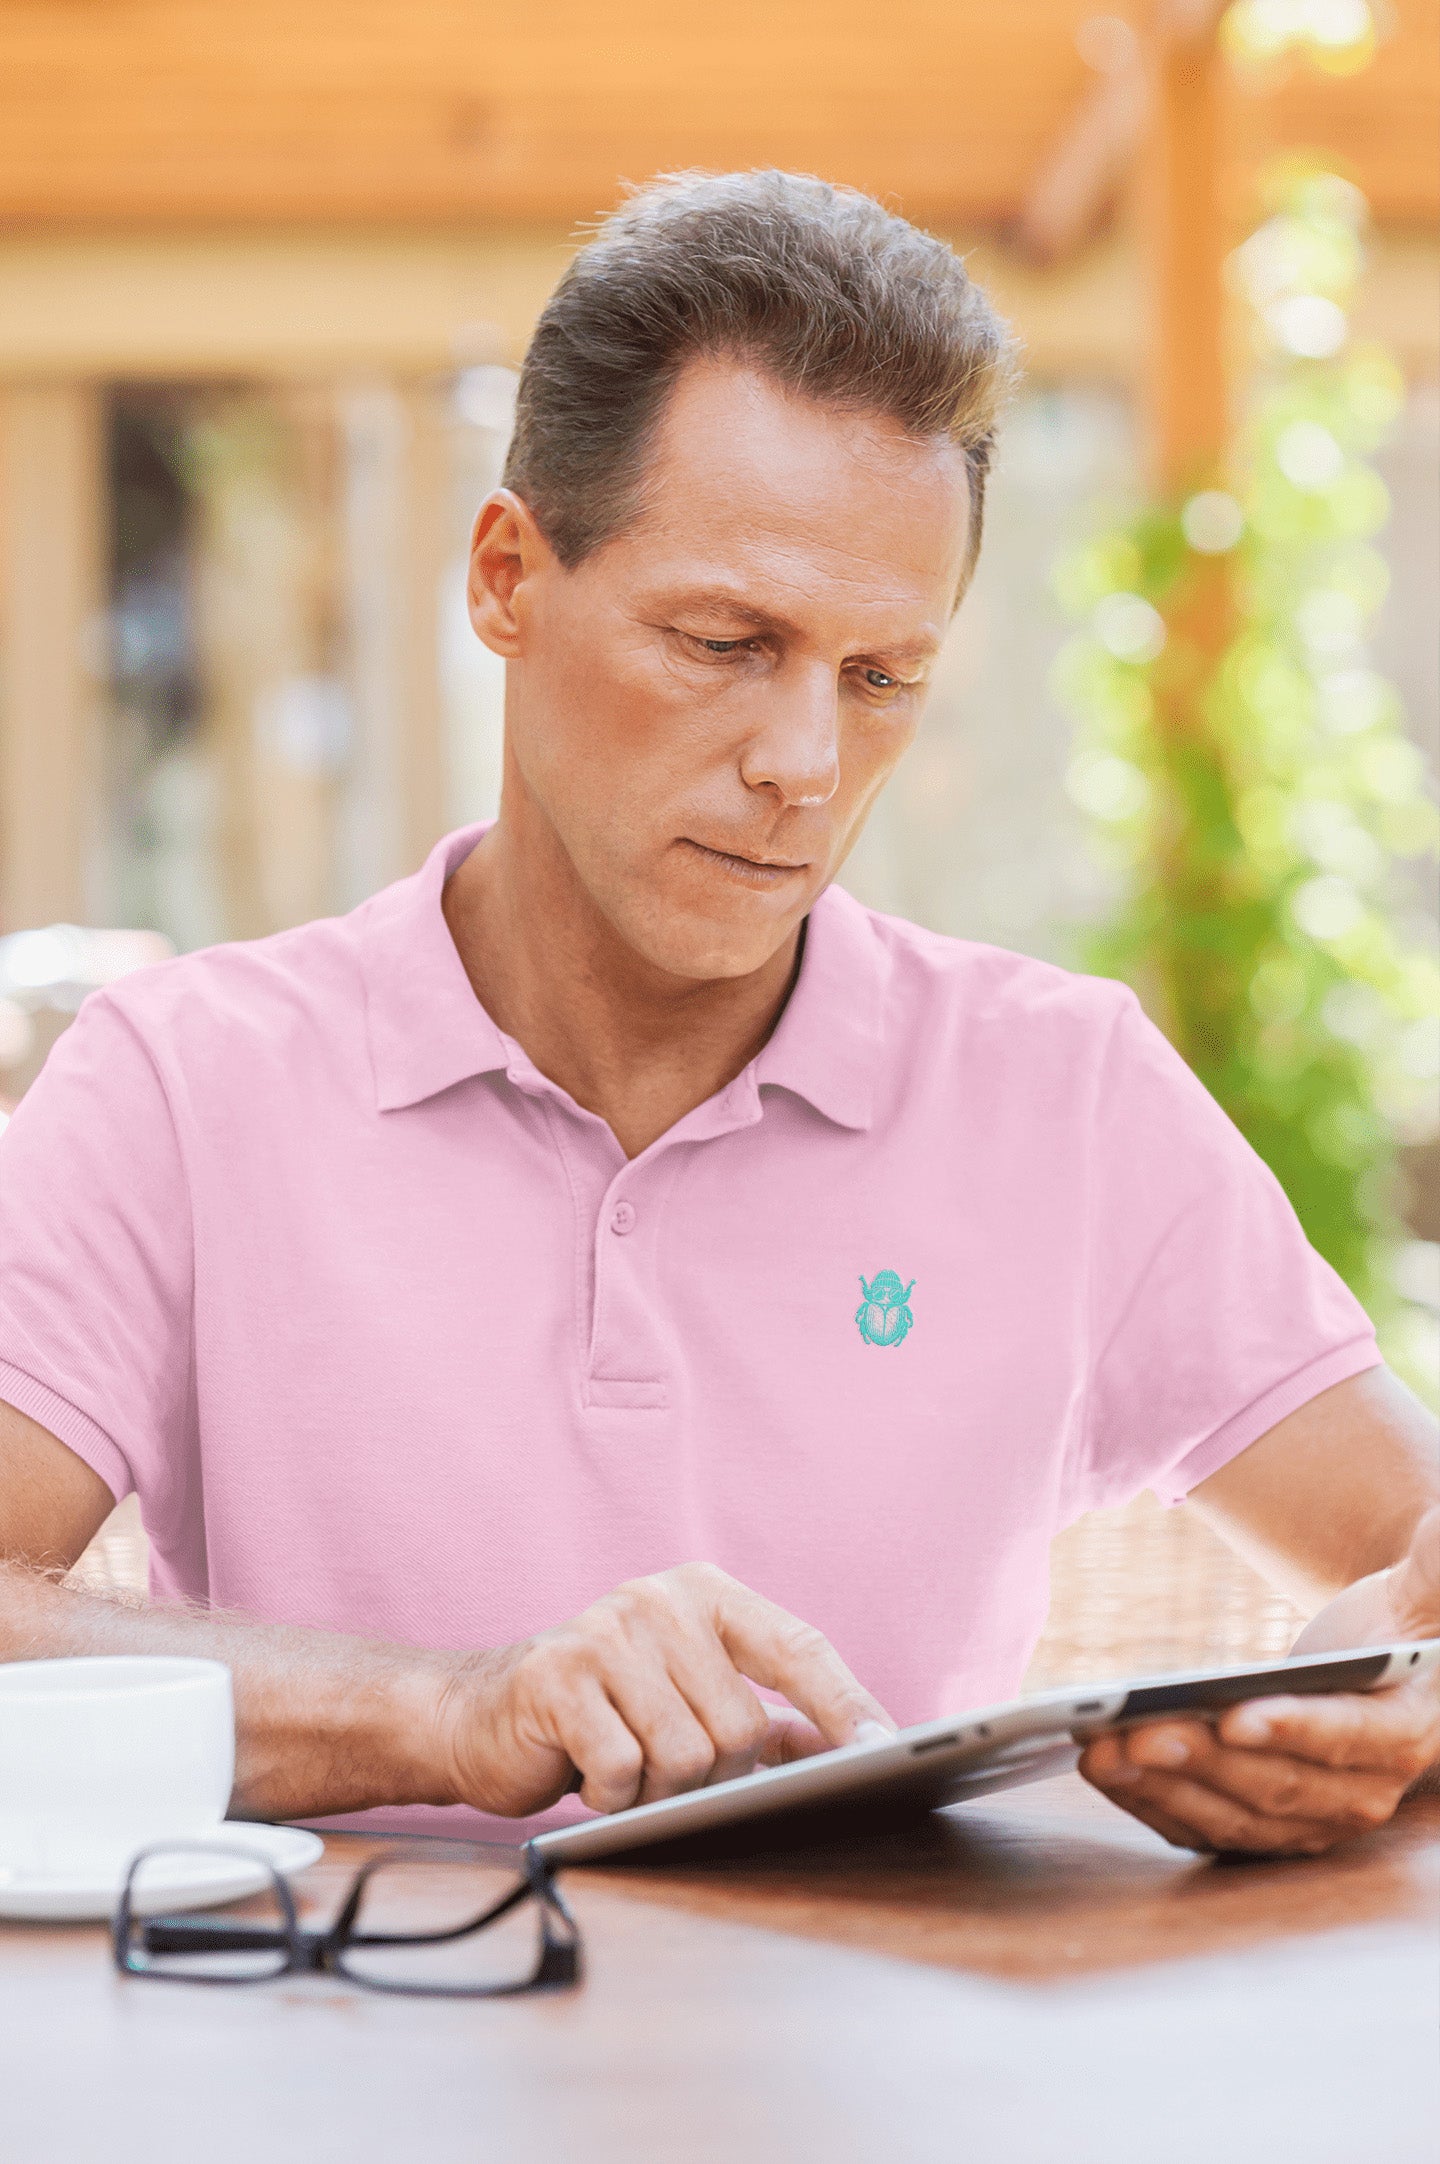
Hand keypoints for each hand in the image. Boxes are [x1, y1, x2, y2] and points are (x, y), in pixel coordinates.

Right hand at [433, 1562, 893, 1818]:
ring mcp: (606, 1632)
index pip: (798, 1646)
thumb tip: (847, 1750)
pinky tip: (587, 1772)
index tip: (887, 1747)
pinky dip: (612, 1795)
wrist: (477, 1716)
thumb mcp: (689, 1699)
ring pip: (687, 1756)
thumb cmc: (604, 1714)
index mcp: (704, 1593)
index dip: (844, 1702)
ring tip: (624, 1769)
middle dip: (712, 1775)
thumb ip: (765, 1716)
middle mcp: (659, 1599)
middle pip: (741, 1727)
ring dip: (659, 1792)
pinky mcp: (558, 1678)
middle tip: (664, 1769)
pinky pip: (625, 1771)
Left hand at [1081, 1506, 1439, 1855]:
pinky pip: (1207, 1827)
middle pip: (1277, 1784)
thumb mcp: (1431, 1583)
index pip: (1348, 1738)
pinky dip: (1153, 1805)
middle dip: (1202, 1760)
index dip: (1292, 1729)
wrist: (1387, 1666)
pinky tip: (1104, 1772)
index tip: (1232, 1716)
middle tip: (1134, 1732)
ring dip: (1164, 1788)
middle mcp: (1362, 1792)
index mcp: (1405, 1731)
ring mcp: (1313, 1819)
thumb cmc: (1403, 1618)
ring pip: (1235, 1815)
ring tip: (1100, 1751)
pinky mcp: (1267, 1826)